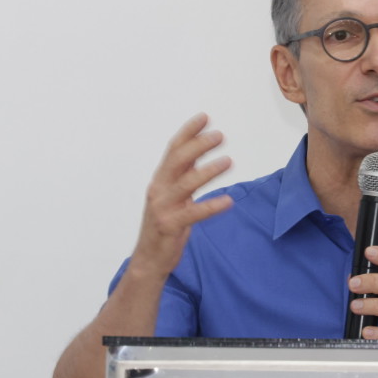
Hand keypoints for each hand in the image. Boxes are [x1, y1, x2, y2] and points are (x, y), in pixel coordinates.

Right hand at [128, 113, 234, 279]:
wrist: (149, 260)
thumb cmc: (164, 227)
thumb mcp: (174, 197)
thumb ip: (183, 176)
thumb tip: (197, 154)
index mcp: (160, 180)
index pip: (173, 149)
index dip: (188, 132)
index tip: (205, 117)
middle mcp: (158, 190)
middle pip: (178, 160)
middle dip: (199, 145)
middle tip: (220, 136)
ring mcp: (162, 208)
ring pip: (185, 183)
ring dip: (208, 171)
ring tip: (229, 162)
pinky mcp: (169, 226)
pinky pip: (193, 213)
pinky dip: (211, 206)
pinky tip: (228, 202)